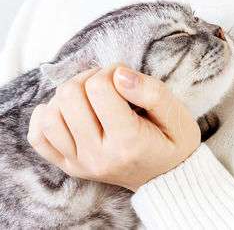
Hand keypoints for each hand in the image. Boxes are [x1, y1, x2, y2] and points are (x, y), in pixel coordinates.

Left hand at [27, 63, 200, 191]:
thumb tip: (119, 74)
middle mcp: (99, 156)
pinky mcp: (70, 166)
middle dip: (89, 78)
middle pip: (70, 96)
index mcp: (128, 142)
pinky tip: (67, 112)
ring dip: (68, 96)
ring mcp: (81, 164)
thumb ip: (151, 92)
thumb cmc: (174, 144)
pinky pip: (39, 138)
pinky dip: (46, 117)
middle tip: (109, 84)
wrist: (166, 178)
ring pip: (50, 115)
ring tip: (90, 98)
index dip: (112, 71)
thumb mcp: (177, 115)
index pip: (99, 88)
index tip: (126, 79)